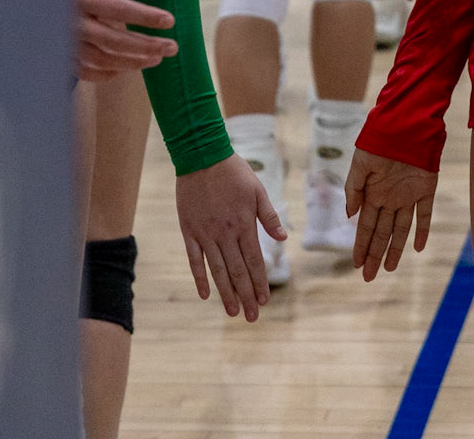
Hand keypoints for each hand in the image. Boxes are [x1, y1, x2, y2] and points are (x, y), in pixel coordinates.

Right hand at [70, 0, 175, 81]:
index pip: (117, 9)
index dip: (145, 16)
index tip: (170, 20)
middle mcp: (70, 24)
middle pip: (114, 40)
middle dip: (145, 46)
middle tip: (172, 47)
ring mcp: (63, 42)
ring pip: (101, 59)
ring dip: (131, 61)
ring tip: (157, 58)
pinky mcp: (57, 53)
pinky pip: (83, 69)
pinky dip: (105, 73)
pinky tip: (124, 69)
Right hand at [176, 154, 283, 321]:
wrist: (201, 156)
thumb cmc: (233, 171)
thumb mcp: (257, 189)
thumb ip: (269, 216)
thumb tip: (283, 239)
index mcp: (244, 223)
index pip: (254, 261)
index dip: (260, 282)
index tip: (264, 301)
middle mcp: (225, 233)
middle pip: (237, 271)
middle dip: (245, 296)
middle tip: (251, 317)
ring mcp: (206, 234)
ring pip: (217, 270)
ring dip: (225, 293)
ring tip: (232, 312)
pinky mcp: (190, 231)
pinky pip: (194, 260)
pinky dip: (199, 278)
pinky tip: (204, 295)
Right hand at [345, 147, 436, 280]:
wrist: (406, 121)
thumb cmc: (378, 139)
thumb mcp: (360, 163)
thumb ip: (354, 189)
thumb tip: (350, 216)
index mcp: (373, 192)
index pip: (366, 225)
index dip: (361, 245)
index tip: (357, 264)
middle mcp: (390, 197)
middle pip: (382, 231)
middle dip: (375, 254)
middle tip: (369, 277)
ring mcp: (408, 194)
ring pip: (401, 228)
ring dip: (395, 248)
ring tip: (389, 269)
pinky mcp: (427, 188)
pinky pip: (425, 213)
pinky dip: (423, 230)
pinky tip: (418, 248)